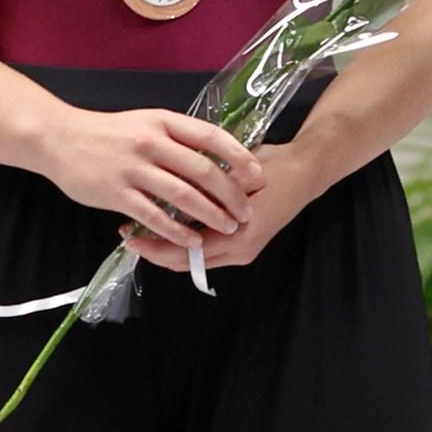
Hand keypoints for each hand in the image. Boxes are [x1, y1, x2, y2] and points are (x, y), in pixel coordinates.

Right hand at [33, 104, 263, 238]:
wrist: (59, 138)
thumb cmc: (107, 132)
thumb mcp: (145, 122)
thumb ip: (176, 137)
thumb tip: (214, 157)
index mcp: (163, 121)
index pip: (211, 137)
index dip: (238, 157)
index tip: (257, 175)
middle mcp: (151, 142)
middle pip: (203, 170)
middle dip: (231, 195)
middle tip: (246, 211)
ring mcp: (133, 168)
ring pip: (183, 195)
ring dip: (210, 215)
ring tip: (228, 227)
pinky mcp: (117, 193)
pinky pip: (154, 216)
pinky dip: (178, 230)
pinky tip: (193, 240)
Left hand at [121, 142, 317, 272]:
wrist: (305, 173)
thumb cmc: (273, 169)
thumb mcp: (236, 175)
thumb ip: (207, 189)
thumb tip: (167, 192)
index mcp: (237, 237)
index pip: (184, 252)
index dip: (153, 245)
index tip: (128, 232)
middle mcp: (238, 251)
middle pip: (184, 262)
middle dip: (153, 250)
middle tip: (126, 235)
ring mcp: (241, 251)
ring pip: (192, 259)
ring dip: (165, 247)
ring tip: (139, 232)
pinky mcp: (241, 245)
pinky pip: (203, 252)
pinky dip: (182, 243)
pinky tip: (164, 227)